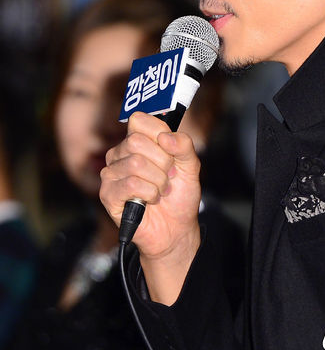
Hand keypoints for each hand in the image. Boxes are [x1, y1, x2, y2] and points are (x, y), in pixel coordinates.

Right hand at [100, 111, 200, 262]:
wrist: (176, 229)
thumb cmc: (179, 196)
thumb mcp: (191, 166)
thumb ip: (184, 145)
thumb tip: (166, 137)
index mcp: (138, 141)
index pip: (138, 120)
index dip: (159, 132)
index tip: (170, 150)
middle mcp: (120, 154)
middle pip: (136, 141)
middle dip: (162, 161)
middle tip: (167, 175)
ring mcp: (111, 173)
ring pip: (136, 163)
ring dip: (158, 181)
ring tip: (160, 190)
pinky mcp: (108, 194)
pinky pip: (131, 184)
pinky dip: (150, 193)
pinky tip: (150, 200)